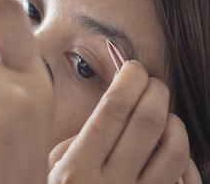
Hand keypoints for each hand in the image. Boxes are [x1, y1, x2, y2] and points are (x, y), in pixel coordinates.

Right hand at [48, 61, 201, 183]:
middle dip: (155, 90)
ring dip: (173, 120)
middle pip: (147, 121)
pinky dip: (183, 155)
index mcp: (78, 167)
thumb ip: (81, 137)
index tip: (132, 67)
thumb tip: (115, 111)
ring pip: (173, 148)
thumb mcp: (54, 164)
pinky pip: (184, 178)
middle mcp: (110, 183)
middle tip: (151, 81)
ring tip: (161, 113)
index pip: (113, 109)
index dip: (128, 79)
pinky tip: (170, 146)